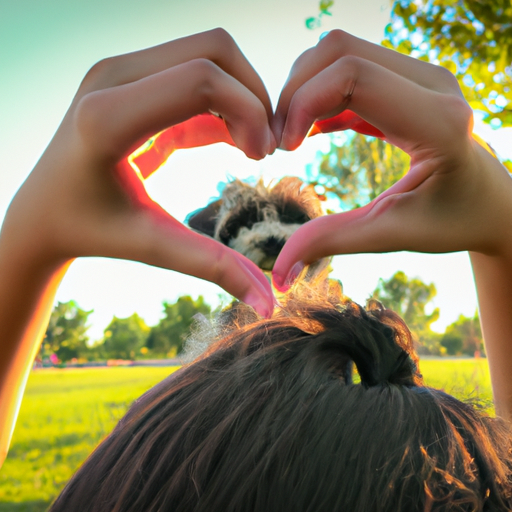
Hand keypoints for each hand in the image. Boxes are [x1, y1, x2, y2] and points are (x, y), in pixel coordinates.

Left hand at [7, 28, 275, 315]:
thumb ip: (215, 268)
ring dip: (242, 95)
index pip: (202, 80)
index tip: (263, 156)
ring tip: (251, 146)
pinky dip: (223, 100)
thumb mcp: (156, 246)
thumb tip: (269, 305)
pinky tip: (231, 139)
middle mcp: (110, 78)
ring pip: (208, 53)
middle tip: (263, 149)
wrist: (46, 212)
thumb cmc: (94, 230)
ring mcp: (119, 72)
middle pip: (214, 51)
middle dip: (254, 96)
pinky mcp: (131, 78)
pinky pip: (194, 71)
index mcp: (107, 118)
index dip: (250, 111)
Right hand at [271, 30, 511, 289]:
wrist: (487, 203)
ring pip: (341, 53)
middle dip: (294, 92)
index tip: (283, 149)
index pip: (353, 76)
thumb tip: (279, 275)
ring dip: (304, 90)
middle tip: (278, 143)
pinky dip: (321, 94)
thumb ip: (332, 243)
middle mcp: (433, 84)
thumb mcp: (391, 234)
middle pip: (340, 52)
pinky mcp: (407, 83)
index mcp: (437, 121)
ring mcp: (421, 78)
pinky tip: (310, 131)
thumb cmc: (450, 221)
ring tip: (290, 138)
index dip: (303, 103)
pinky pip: (350, 70)